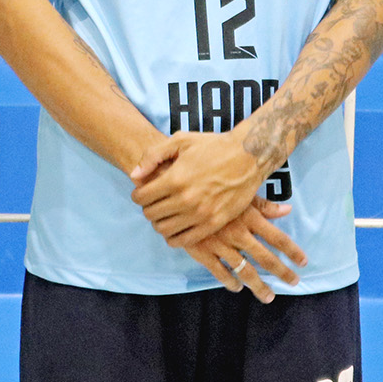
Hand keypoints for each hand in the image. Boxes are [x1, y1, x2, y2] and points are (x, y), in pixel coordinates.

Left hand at [129, 129, 265, 246]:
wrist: (248, 156)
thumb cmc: (213, 146)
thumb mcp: (180, 140)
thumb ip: (152, 156)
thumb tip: (134, 176)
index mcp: (175, 178)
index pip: (141, 197)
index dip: (137, 195)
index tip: (142, 193)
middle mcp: (186, 199)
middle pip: (151, 215)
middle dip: (147, 209)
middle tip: (153, 203)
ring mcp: (201, 214)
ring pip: (165, 230)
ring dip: (160, 224)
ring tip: (165, 215)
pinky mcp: (214, 224)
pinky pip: (186, 240)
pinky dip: (175, 238)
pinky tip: (176, 229)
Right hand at [178, 199, 307, 302]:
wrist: (174, 189)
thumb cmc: (210, 186)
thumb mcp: (239, 192)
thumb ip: (263, 205)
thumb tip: (287, 210)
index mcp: (249, 217)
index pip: (278, 238)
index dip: (292, 251)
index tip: (303, 262)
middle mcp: (237, 233)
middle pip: (266, 258)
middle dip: (282, 272)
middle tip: (293, 282)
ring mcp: (219, 244)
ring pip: (244, 271)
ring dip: (258, 285)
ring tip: (268, 296)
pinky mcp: (202, 251)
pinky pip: (220, 272)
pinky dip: (230, 282)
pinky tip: (237, 288)